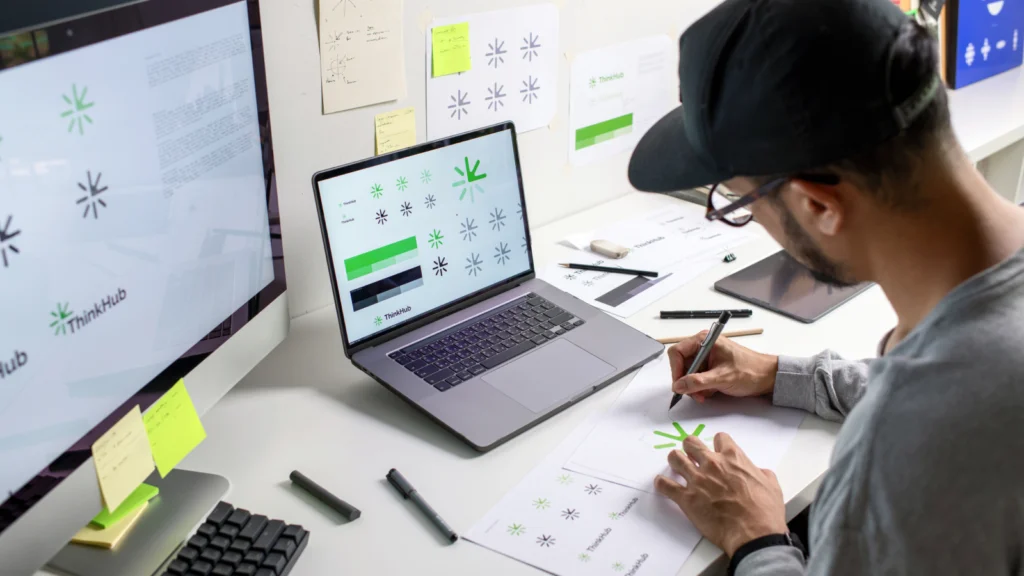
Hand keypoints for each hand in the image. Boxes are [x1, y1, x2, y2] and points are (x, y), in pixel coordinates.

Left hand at [655, 433, 786, 556]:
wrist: (753, 533)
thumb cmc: (764, 511)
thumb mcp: (771, 485)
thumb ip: (762, 474)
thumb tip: (760, 473)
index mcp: (733, 458)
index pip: (719, 438)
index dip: (718, 444)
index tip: (717, 450)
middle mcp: (712, 464)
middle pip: (691, 443)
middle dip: (690, 447)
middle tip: (690, 454)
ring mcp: (696, 479)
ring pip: (675, 458)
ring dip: (674, 461)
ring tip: (676, 465)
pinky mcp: (686, 497)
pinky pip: (665, 485)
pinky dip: (662, 484)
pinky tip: (662, 484)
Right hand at [668, 332, 777, 401]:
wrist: (768, 377)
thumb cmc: (749, 371)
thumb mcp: (721, 378)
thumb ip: (697, 382)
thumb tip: (678, 386)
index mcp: (704, 340)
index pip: (677, 352)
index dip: (676, 370)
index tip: (680, 385)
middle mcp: (703, 346)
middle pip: (682, 364)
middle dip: (687, 381)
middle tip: (696, 394)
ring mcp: (707, 356)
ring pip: (689, 373)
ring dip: (694, 386)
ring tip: (706, 394)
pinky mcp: (711, 366)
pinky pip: (697, 377)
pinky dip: (701, 387)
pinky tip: (712, 391)